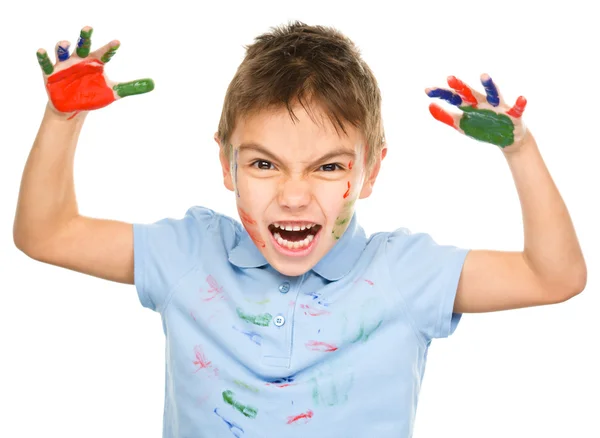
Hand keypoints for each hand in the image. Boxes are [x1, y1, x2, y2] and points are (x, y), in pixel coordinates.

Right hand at [36, 26, 153, 119]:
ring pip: (63, 49)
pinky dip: (43, 57)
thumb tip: (153, 84)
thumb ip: (131, 87)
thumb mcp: (113, 92)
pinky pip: (45, 62)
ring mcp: (64, 64)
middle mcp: (79, 58)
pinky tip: (42, 51)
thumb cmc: (92, 94)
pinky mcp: (51, 72)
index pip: (104, 53)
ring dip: (63, 46)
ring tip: (66, 45)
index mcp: (95, 62)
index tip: (118, 43)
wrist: (72, 106)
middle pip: (82, 44)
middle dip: (84, 36)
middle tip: (88, 28)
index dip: (110, 48)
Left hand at [425, 74, 526, 148]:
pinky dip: (520, 104)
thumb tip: (429, 106)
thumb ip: (446, 116)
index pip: (453, 98)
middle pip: (470, 94)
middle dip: (460, 87)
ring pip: (493, 94)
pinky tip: (522, 98)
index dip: (441, 94)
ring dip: (489, 85)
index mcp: (470, 106)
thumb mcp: (462, 124)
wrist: (507, 139)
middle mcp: (483, 103)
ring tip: (483, 76)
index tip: (427, 91)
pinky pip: (517, 109)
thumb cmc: (483, 127)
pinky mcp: (513, 115)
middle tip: (449, 78)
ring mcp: (498, 108)